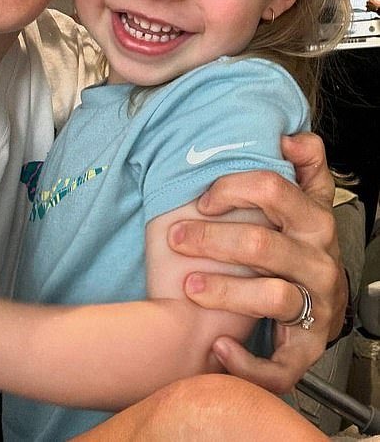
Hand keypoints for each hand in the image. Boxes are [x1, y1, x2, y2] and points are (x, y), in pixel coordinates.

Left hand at [167, 132, 345, 393]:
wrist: (322, 302)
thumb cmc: (299, 242)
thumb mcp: (306, 197)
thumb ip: (304, 162)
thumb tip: (288, 135)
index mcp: (313, 219)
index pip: (272, 189)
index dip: (231, 189)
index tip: (202, 199)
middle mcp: (317, 261)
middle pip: (261, 244)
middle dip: (211, 240)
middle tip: (176, 237)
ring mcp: (314, 306)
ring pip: (272, 297)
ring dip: (224, 293)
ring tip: (188, 285)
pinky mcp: (306, 348)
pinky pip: (280, 364)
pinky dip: (247, 361)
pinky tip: (219, 347)